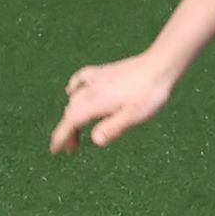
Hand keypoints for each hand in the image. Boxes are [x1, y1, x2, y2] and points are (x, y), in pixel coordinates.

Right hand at [51, 53, 179, 151]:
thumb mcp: (134, 116)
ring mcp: (95, 79)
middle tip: (73, 149)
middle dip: (68, 131)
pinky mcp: (103, 71)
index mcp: (94, 103)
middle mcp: (89, 90)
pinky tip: (72, 90)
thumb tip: (96, 141)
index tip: (54, 150)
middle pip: (71, 113)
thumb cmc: (149, 93)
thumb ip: (113, 128)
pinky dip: (73, 89)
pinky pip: (79, 80)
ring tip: (76, 129)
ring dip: (71, 115)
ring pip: (74, 99)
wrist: (159, 65)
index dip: (61, 137)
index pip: (71, 122)